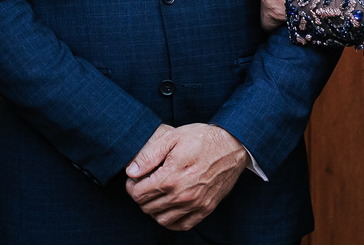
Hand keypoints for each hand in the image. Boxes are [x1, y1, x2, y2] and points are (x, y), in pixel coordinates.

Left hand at [125, 123, 248, 230]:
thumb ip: (149, 156)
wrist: (232, 145)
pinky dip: (171, 221)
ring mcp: (195, 204)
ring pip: (162, 219)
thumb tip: (131, 171)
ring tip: (156, 195)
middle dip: (141, 196)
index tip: (135, 179)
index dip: (131, 186)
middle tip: (144, 184)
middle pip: (147, 207)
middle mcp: (182, 195)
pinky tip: (169, 208)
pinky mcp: (206, 208)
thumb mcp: (172, 138)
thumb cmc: (202, 138)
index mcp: (170, 177)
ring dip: (154, 210)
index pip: (138, 194)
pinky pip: (182, 225)